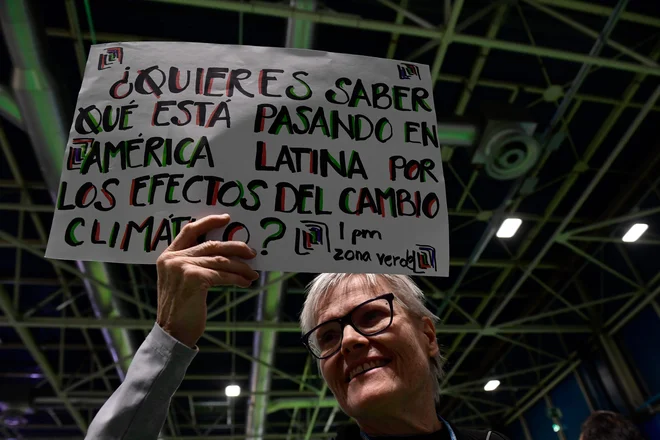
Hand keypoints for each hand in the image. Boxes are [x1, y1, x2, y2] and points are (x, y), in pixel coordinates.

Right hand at [156, 214, 258, 346]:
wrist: (172, 333)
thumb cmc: (180, 309)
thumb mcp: (181, 281)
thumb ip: (193, 263)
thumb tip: (224, 254)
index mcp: (168, 256)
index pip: (189, 231)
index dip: (209, 222)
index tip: (226, 218)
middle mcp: (173, 259)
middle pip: (211, 245)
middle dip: (235, 248)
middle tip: (251, 252)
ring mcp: (183, 267)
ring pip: (220, 260)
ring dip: (240, 267)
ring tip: (253, 272)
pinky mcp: (195, 278)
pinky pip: (223, 275)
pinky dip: (237, 278)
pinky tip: (246, 282)